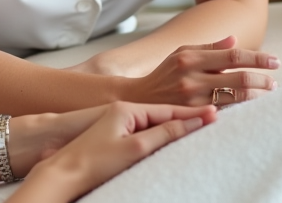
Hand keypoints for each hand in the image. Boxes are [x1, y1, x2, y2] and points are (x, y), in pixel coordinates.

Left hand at [18, 101, 216, 202]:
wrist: (66, 173)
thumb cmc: (96, 160)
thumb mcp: (136, 147)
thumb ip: (165, 134)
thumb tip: (192, 122)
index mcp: (127, 108)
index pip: (167, 110)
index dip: (192, 113)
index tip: (215, 113)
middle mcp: (123, 112)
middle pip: (163, 116)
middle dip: (186, 119)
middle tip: (214, 120)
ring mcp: (119, 125)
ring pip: (155, 126)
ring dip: (174, 130)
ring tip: (199, 130)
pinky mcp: (116, 138)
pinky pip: (146, 135)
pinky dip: (161, 138)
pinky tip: (172, 143)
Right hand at [129, 35, 278, 105]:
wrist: (140, 99)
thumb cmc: (165, 74)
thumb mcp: (181, 53)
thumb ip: (209, 47)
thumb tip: (234, 40)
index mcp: (191, 57)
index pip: (233, 55)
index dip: (257, 58)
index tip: (275, 61)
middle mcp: (192, 77)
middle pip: (238, 78)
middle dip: (262, 79)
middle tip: (275, 81)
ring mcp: (193, 98)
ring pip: (235, 97)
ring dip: (256, 95)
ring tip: (267, 93)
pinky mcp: (193, 115)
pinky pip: (225, 111)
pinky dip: (241, 107)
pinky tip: (251, 106)